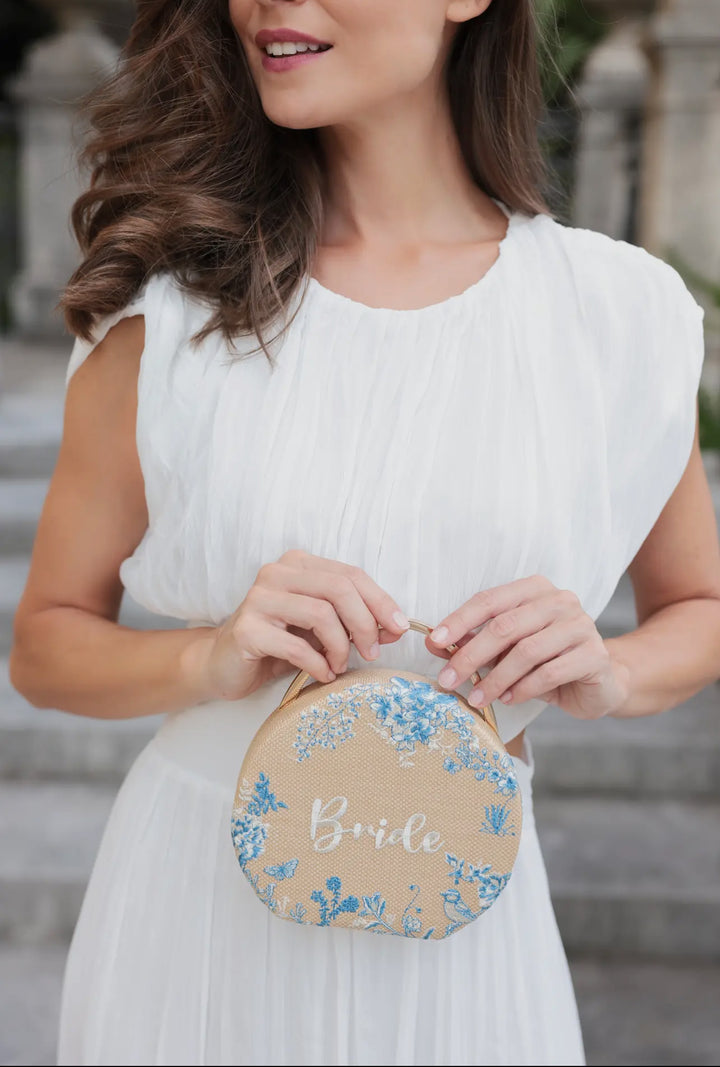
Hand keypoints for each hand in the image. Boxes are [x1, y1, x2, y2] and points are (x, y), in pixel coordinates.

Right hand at [190, 549, 410, 701]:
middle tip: (372, 652)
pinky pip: (297, 646)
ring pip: (321, 613)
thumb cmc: (277, 643)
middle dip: (365, 623)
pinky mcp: (247, 630)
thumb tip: (396, 628)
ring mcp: (258, 599)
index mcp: (298, 564)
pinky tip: (322, 674)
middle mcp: (276, 573)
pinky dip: (318, 664)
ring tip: (340, 665)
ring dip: (341, 646)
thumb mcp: (321, 628)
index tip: (399, 629)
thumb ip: (354, 621)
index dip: (380, 601)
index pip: (350, 574)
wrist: (222, 664)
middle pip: (339, 589)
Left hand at [426, 574, 629, 719]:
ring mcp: (580, 625)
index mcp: (535, 589)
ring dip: (495, 679)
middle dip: (471, 656)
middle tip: (448, 681)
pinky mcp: (594, 654)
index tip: (435, 642)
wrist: (600, 681)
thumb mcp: (507, 649)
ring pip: (526, 651)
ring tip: (478, 697)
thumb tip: (435, 643)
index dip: (459, 620)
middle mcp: (560, 600)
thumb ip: (474, 641)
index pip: (490, 600)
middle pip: (505, 626)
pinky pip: (549, 673)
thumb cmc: (546, 661)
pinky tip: (508, 699)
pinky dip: (522, 689)